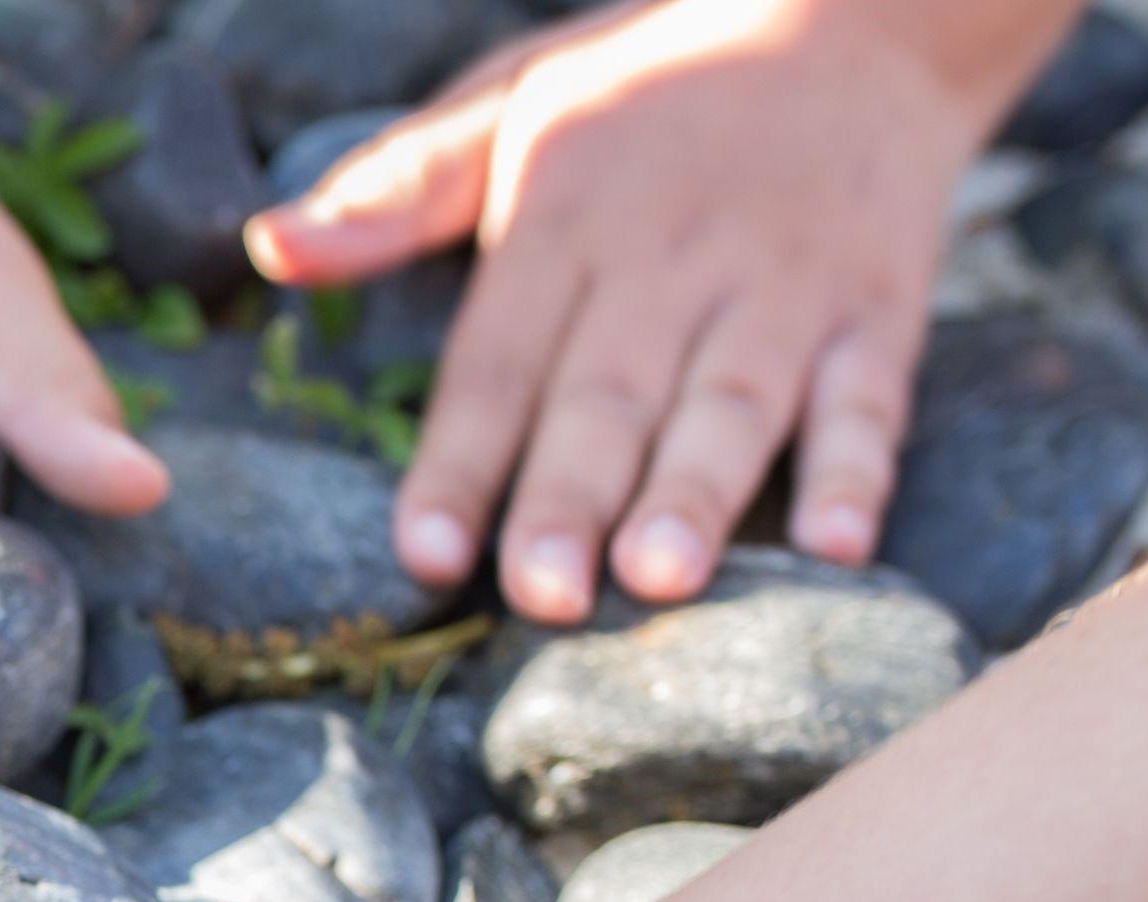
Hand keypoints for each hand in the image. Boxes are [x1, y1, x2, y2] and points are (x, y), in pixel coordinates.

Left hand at [246, 0, 1064, 620]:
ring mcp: (782, 284)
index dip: (457, 459)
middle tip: (541, 597)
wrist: (857, 10)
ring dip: (698, 493)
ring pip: (733, 402)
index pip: (496, 359)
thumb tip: (269, 246)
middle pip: (611, 395)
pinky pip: (870, 392)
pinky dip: (860, 467)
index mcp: (566, 220)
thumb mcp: (507, 106)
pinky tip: (837, 545)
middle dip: (571, 498)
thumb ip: (391, 192)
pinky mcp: (877, 303)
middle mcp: (671, 259)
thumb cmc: (648, 89)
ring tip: (660, 577)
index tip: (421, 553)